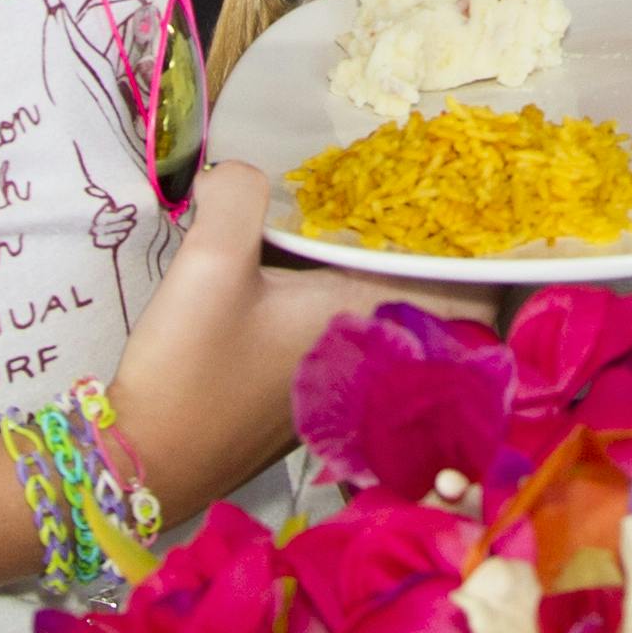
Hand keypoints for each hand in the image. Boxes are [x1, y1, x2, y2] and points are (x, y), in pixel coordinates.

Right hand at [101, 164, 459, 524]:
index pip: (468, 296)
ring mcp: (337, 387)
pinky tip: (317, 277)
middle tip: (431, 199)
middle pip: (434, 304)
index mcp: (364, 323)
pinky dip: (353, 308)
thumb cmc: (187, 374)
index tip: (488, 207)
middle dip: (437, 255)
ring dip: (393, 281)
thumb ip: (235, 198)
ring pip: (392, 322)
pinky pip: (353, 341)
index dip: (488, 253)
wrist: (142, 466)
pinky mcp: (303, 399)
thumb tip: (239, 166)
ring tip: (378, 225)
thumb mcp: (207, 265)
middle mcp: (365, 360)